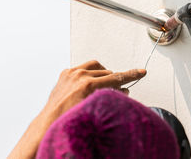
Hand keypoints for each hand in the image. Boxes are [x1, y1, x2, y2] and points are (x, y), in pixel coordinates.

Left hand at [8, 60, 145, 158]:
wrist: (50, 122)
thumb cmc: (70, 119)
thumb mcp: (96, 108)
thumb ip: (112, 97)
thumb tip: (123, 92)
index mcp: (87, 84)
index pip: (116, 77)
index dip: (131, 75)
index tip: (141, 72)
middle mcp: (79, 76)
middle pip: (108, 73)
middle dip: (114, 82)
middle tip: (116, 92)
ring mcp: (71, 73)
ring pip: (97, 67)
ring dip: (102, 75)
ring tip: (102, 86)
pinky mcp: (66, 73)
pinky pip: (84, 67)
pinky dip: (90, 73)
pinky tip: (90, 82)